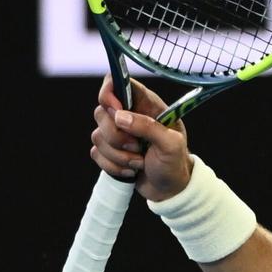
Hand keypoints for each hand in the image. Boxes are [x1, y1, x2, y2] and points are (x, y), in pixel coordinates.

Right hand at [91, 75, 191, 201]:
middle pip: (101, 112)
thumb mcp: (171, 144)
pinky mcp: (109, 150)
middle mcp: (129, 115)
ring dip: (119, 155)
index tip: (116, 111)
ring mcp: (117, 133)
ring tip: (140, 162)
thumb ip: (148, 126)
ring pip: (97, 136)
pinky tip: (132, 170)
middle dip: (117, 136)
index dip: (109, 92)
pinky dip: (113, 166)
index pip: (117, 82)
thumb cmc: (176, 163)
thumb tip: (120, 116)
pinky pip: (96, 153)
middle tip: (138, 147)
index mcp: (146, 105)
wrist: (171, 189)